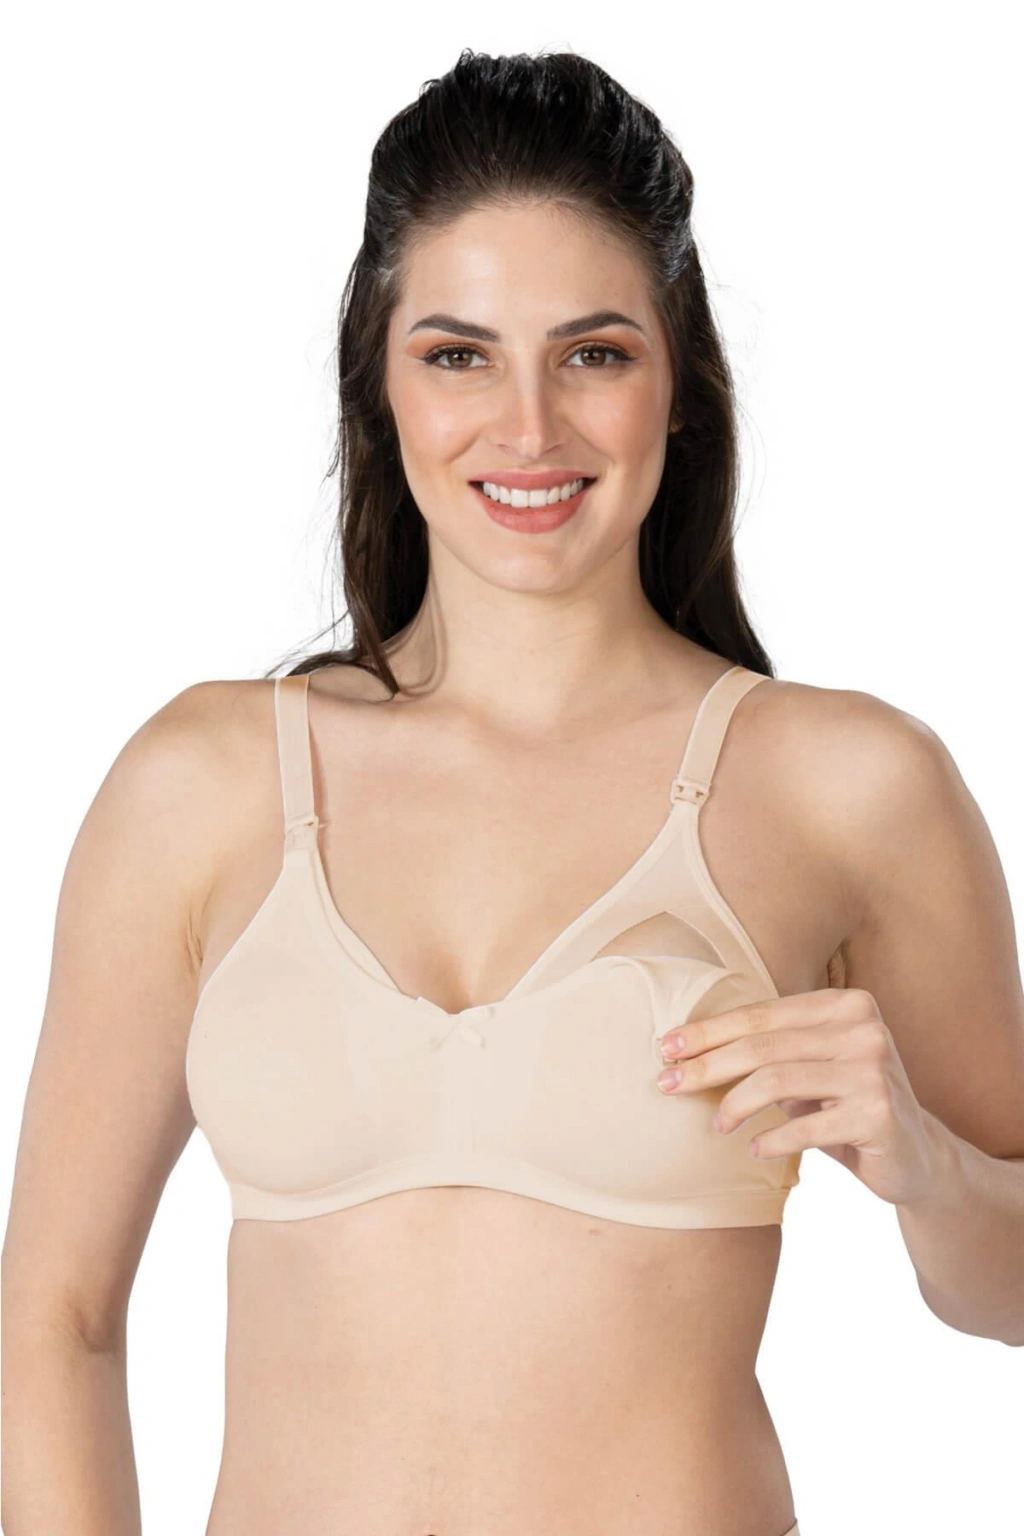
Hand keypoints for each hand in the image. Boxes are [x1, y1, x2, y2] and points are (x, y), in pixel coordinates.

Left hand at [656, 987, 940, 1205]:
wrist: (916, 1156)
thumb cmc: (843, 1105)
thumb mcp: (807, 1068)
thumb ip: (766, 1050)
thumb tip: (682, 1049)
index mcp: (845, 1004)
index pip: (761, 1015)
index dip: (708, 1032)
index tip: (666, 1048)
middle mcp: (864, 1028)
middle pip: (762, 1045)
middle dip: (706, 1066)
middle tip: (666, 1085)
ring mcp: (874, 1070)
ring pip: (777, 1080)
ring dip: (734, 1105)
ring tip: (718, 1126)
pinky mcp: (879, 1115)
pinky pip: (804, 1127)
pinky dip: (771, 1140)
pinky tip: (756, 1150)